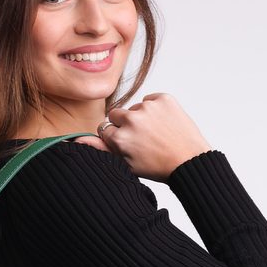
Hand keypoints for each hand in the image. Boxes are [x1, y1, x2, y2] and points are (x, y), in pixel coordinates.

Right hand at [73, 93, 212, 182]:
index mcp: (119, 137)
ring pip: (134, 107)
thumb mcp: (125, 164)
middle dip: (125, 125)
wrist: (190, 162)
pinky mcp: (164, 99)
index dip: (117, 137)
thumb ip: (100, 149)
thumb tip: (76, 139)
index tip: (130, 145)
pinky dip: (156, 109)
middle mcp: (131, 120)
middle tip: (141, 139)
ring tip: (155, 134)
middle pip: (116, 114)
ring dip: (141, 117)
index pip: (105, 128)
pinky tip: (164, 124)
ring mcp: (149, 108)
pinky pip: (151, 99)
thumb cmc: (158, 167)